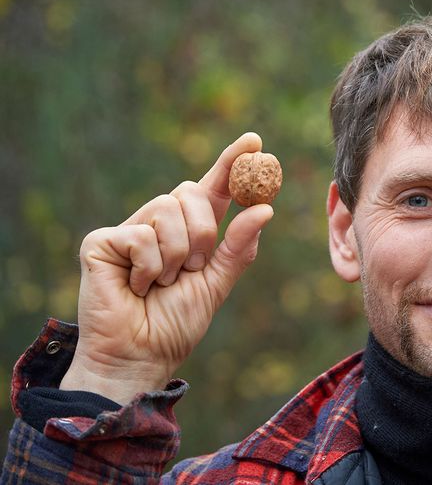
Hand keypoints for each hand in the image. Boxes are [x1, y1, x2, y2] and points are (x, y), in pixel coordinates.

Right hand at [59, 132, 274, 403]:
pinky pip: (141, 235)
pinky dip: (148, 267)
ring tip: (161, 282)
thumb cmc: (176, 323)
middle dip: (202, 234)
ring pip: (167, 211)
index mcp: (192, 230)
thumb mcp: (217, 284)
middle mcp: (161, 222)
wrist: (140, 355)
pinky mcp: (102, 241)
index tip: (255, 141)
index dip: (232, 163)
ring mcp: (131, 229)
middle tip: (192, 268)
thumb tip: (265, 209)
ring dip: (175, 255)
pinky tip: (135, 286)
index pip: (214, 188)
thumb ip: (239, 247)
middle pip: (192, 193)